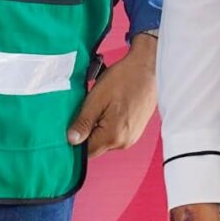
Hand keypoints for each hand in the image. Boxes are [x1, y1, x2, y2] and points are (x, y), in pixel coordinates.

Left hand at [67, 34, 157, 154]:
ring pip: (105, 140)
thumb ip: (83, 123)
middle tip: (87, 110)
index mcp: (113, 136)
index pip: (86, 152)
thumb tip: (71, 140)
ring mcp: (131, 137)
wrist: (147, 68)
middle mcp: (124, 142)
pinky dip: (108, 124)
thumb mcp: (96, 99)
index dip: (75, 140)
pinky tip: (111, 108)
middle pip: (96, 146)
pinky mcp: (135, 131)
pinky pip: (115, 134)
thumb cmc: (124, 79)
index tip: (71, 126)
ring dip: (98, 127)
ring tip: (102, 106)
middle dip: (87, 132)